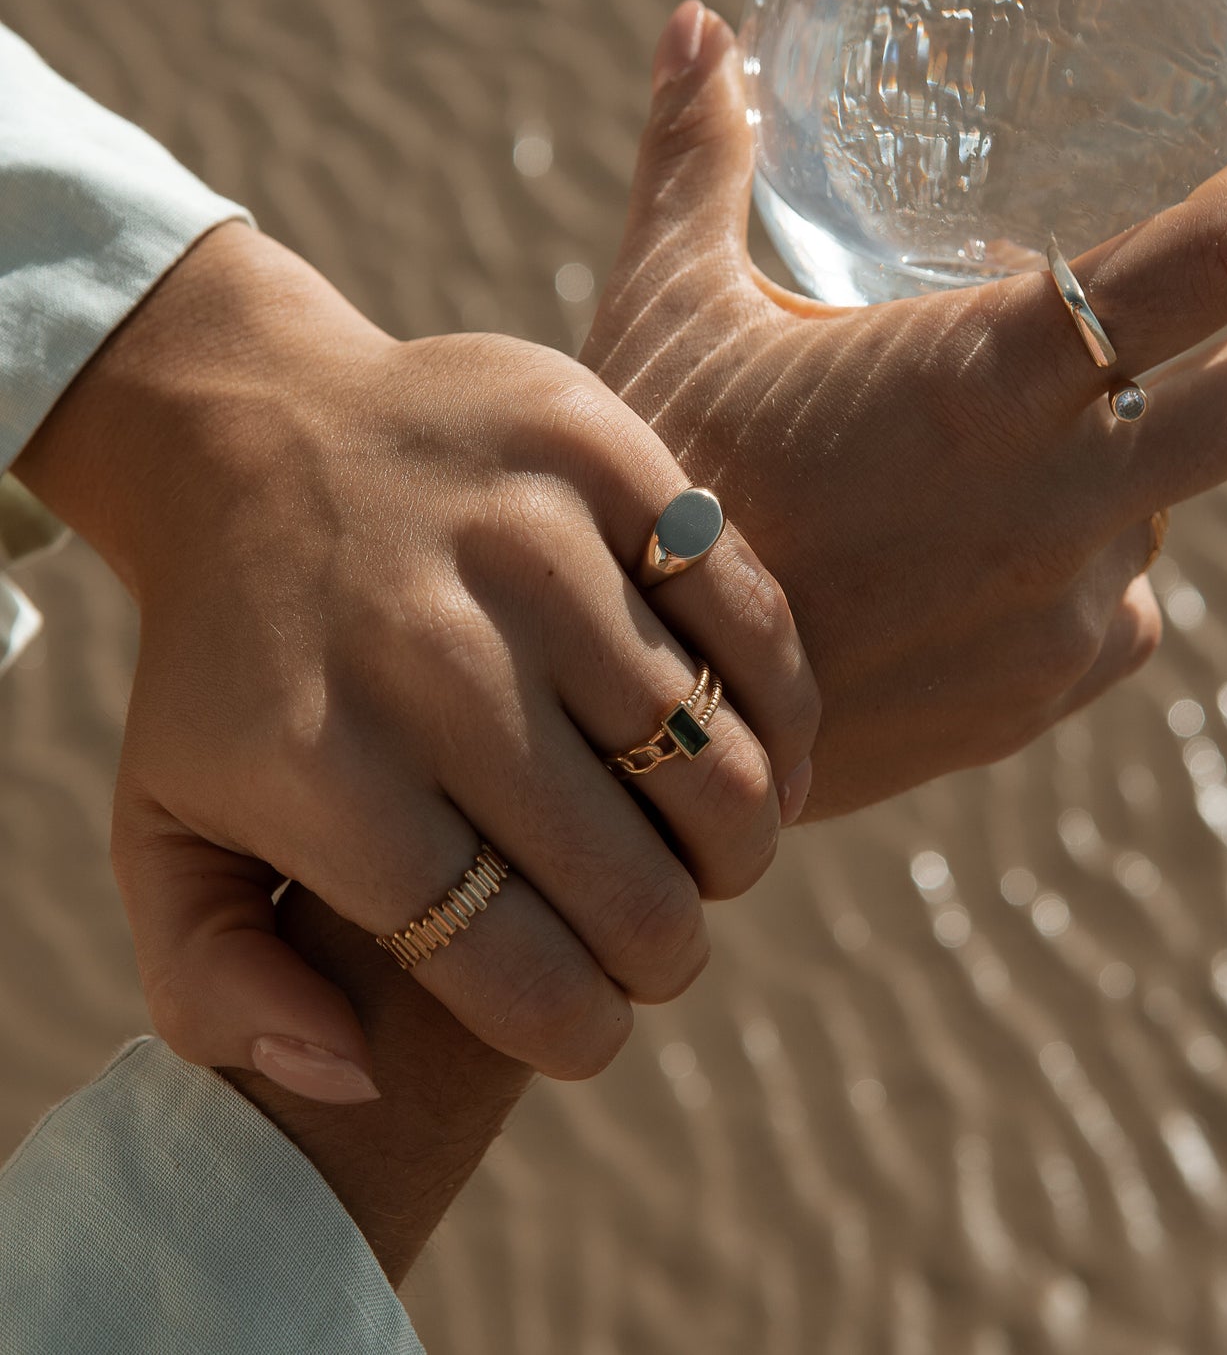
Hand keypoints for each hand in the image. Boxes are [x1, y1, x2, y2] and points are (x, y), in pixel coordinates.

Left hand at [14, 223, 818, 1095]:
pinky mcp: (604, 456)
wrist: (259, 431)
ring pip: (719, 766)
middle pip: (635, 888)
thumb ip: (218, 988)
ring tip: (705, 850)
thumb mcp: (165, 830)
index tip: (592, 1023)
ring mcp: (529, 543)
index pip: (513, 971)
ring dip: (736, 846)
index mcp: (322, 771)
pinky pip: (753, 626)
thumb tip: (356, 1074)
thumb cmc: (236, 662)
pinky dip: (783, 715)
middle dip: (666, 954)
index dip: (580, 1031)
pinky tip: (753, 747)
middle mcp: (434, 656)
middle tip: (656, 943)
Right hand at [584, 2, 1226, 817]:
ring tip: (1015, 436)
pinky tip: (986, 548)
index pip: (1221, 254)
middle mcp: (1053, 509)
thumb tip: (694, 32)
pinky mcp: (1033, 698)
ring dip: (1129, 448)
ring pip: (1165, 506)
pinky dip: (1083, 553)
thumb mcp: (669, 315)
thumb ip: (696, 160)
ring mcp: (1056, 620)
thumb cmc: (650, 497)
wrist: (628, 708)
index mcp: (979, 384)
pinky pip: (1114, 608)